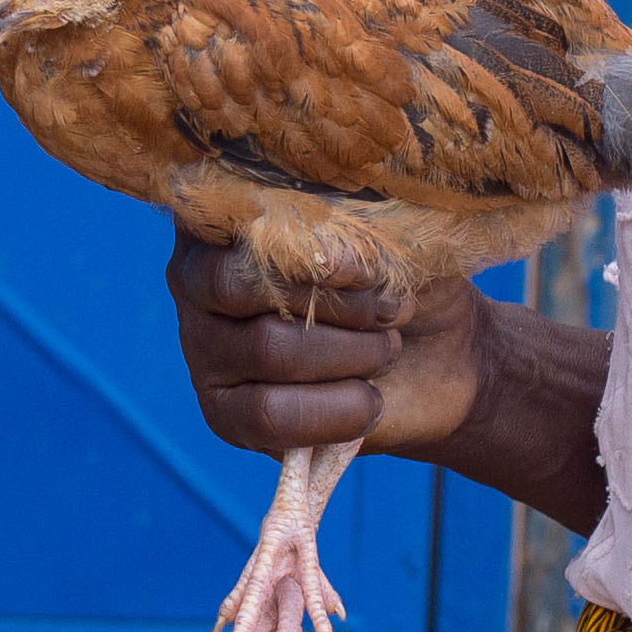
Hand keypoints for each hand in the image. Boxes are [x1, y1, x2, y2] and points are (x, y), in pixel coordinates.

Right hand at [165, 234, 486, 461]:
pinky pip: (268, 415)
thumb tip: (327, 251)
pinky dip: (336, 409)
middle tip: (390, 312)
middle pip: (241, 286)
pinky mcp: (225, 413)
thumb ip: (352, 216)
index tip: (368, 270)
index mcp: (228, 217)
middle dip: (338, 304)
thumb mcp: (388, 230)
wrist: (434, 354)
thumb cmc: (397, 277)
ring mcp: (203, 349)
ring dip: (350, 354)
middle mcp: (197, 279)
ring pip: (266, 348)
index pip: (234, 219)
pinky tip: (370, 400)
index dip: (303, 248)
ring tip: (386, 351)